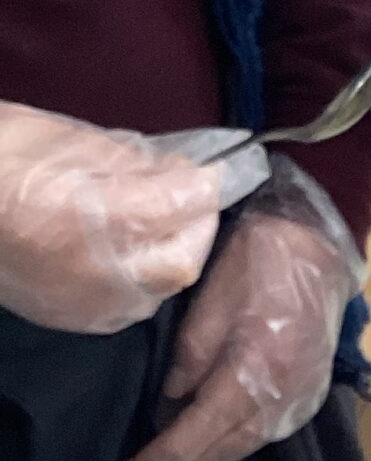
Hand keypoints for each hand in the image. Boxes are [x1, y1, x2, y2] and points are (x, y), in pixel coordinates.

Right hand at [0, 102, 266, 336]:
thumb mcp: (62, 140)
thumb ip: (131, 160)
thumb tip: (182, 171)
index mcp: (89, 214)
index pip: (179, 204)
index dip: (205, 186)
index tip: (219, 170)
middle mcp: (95, 269)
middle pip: (183, 258)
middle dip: (198, 225)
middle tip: (194, 197)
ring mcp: (86, 302)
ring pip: (164, 286)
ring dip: (176, 251)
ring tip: (168, 222)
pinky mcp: (78, 320)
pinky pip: (135, 303)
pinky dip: (147, 275)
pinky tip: (136, 251)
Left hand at [99, 160, 364, 460]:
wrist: (318, 246)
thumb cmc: (260, 263)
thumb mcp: (210, 303)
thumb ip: (191, 357)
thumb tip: (171, 398)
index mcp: (256, 373)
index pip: (201, 432)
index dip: (165, 458)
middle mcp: (284, 399)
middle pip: (226, 450)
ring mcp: (302, 400)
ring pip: (247, 445)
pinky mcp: (309, 395)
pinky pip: (265, 431)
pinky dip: (235, 442)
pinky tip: (213, 444)